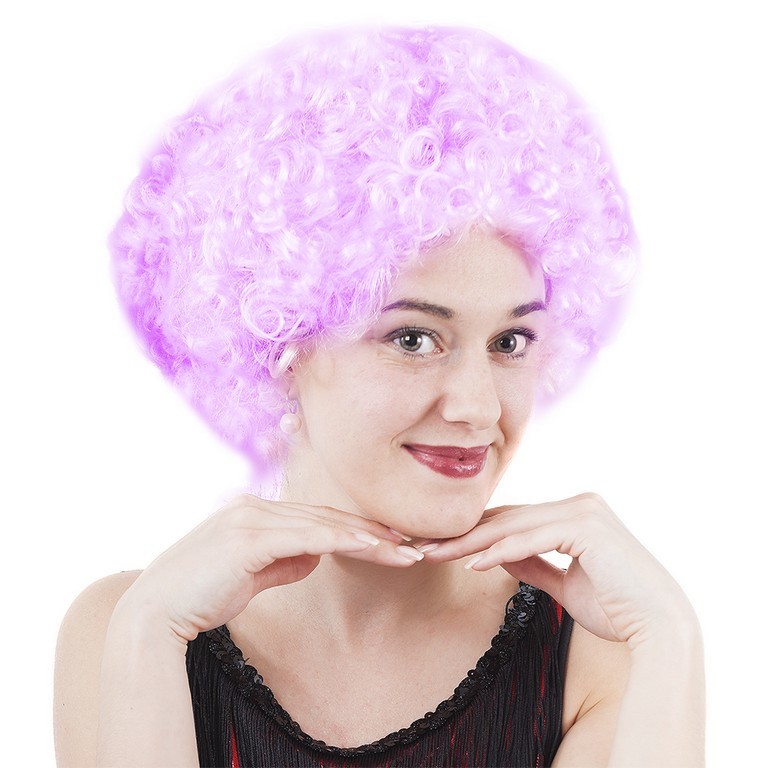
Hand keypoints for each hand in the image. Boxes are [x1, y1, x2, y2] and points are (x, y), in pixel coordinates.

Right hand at [119, 494, 421, 641]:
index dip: (354, 529)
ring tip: (405, 550)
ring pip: (323, 523)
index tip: (389, 541)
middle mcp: (254, 507)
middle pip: (326, 517)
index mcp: (253, 513)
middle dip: (371, 531)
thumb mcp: (251, 576)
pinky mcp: (249, 537)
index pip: (315, 518)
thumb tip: (316, 556)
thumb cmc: (200, 596)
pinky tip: (373, 547)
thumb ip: (283, 562)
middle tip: (411, 543)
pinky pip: (308, 536)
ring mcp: (251, 518)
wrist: (155, 614)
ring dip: (368, 537)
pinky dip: (344, 540)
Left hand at [423, 493, 693, 646]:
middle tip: (425, 545)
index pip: (514, 520)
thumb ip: (533, 565)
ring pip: (513, 525)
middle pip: (508, 518)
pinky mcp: (585, 526)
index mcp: (575, 513)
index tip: (442, 547)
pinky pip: (532, 539)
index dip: (477, 534)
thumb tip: (496, 554)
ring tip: (436, 553)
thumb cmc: (617, 608)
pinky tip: (472, 563)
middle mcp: (579, 504)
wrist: (659, 627)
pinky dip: (500, 551)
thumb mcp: (563, 583)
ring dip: (471, 542)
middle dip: (464, 534)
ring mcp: (583, 511)